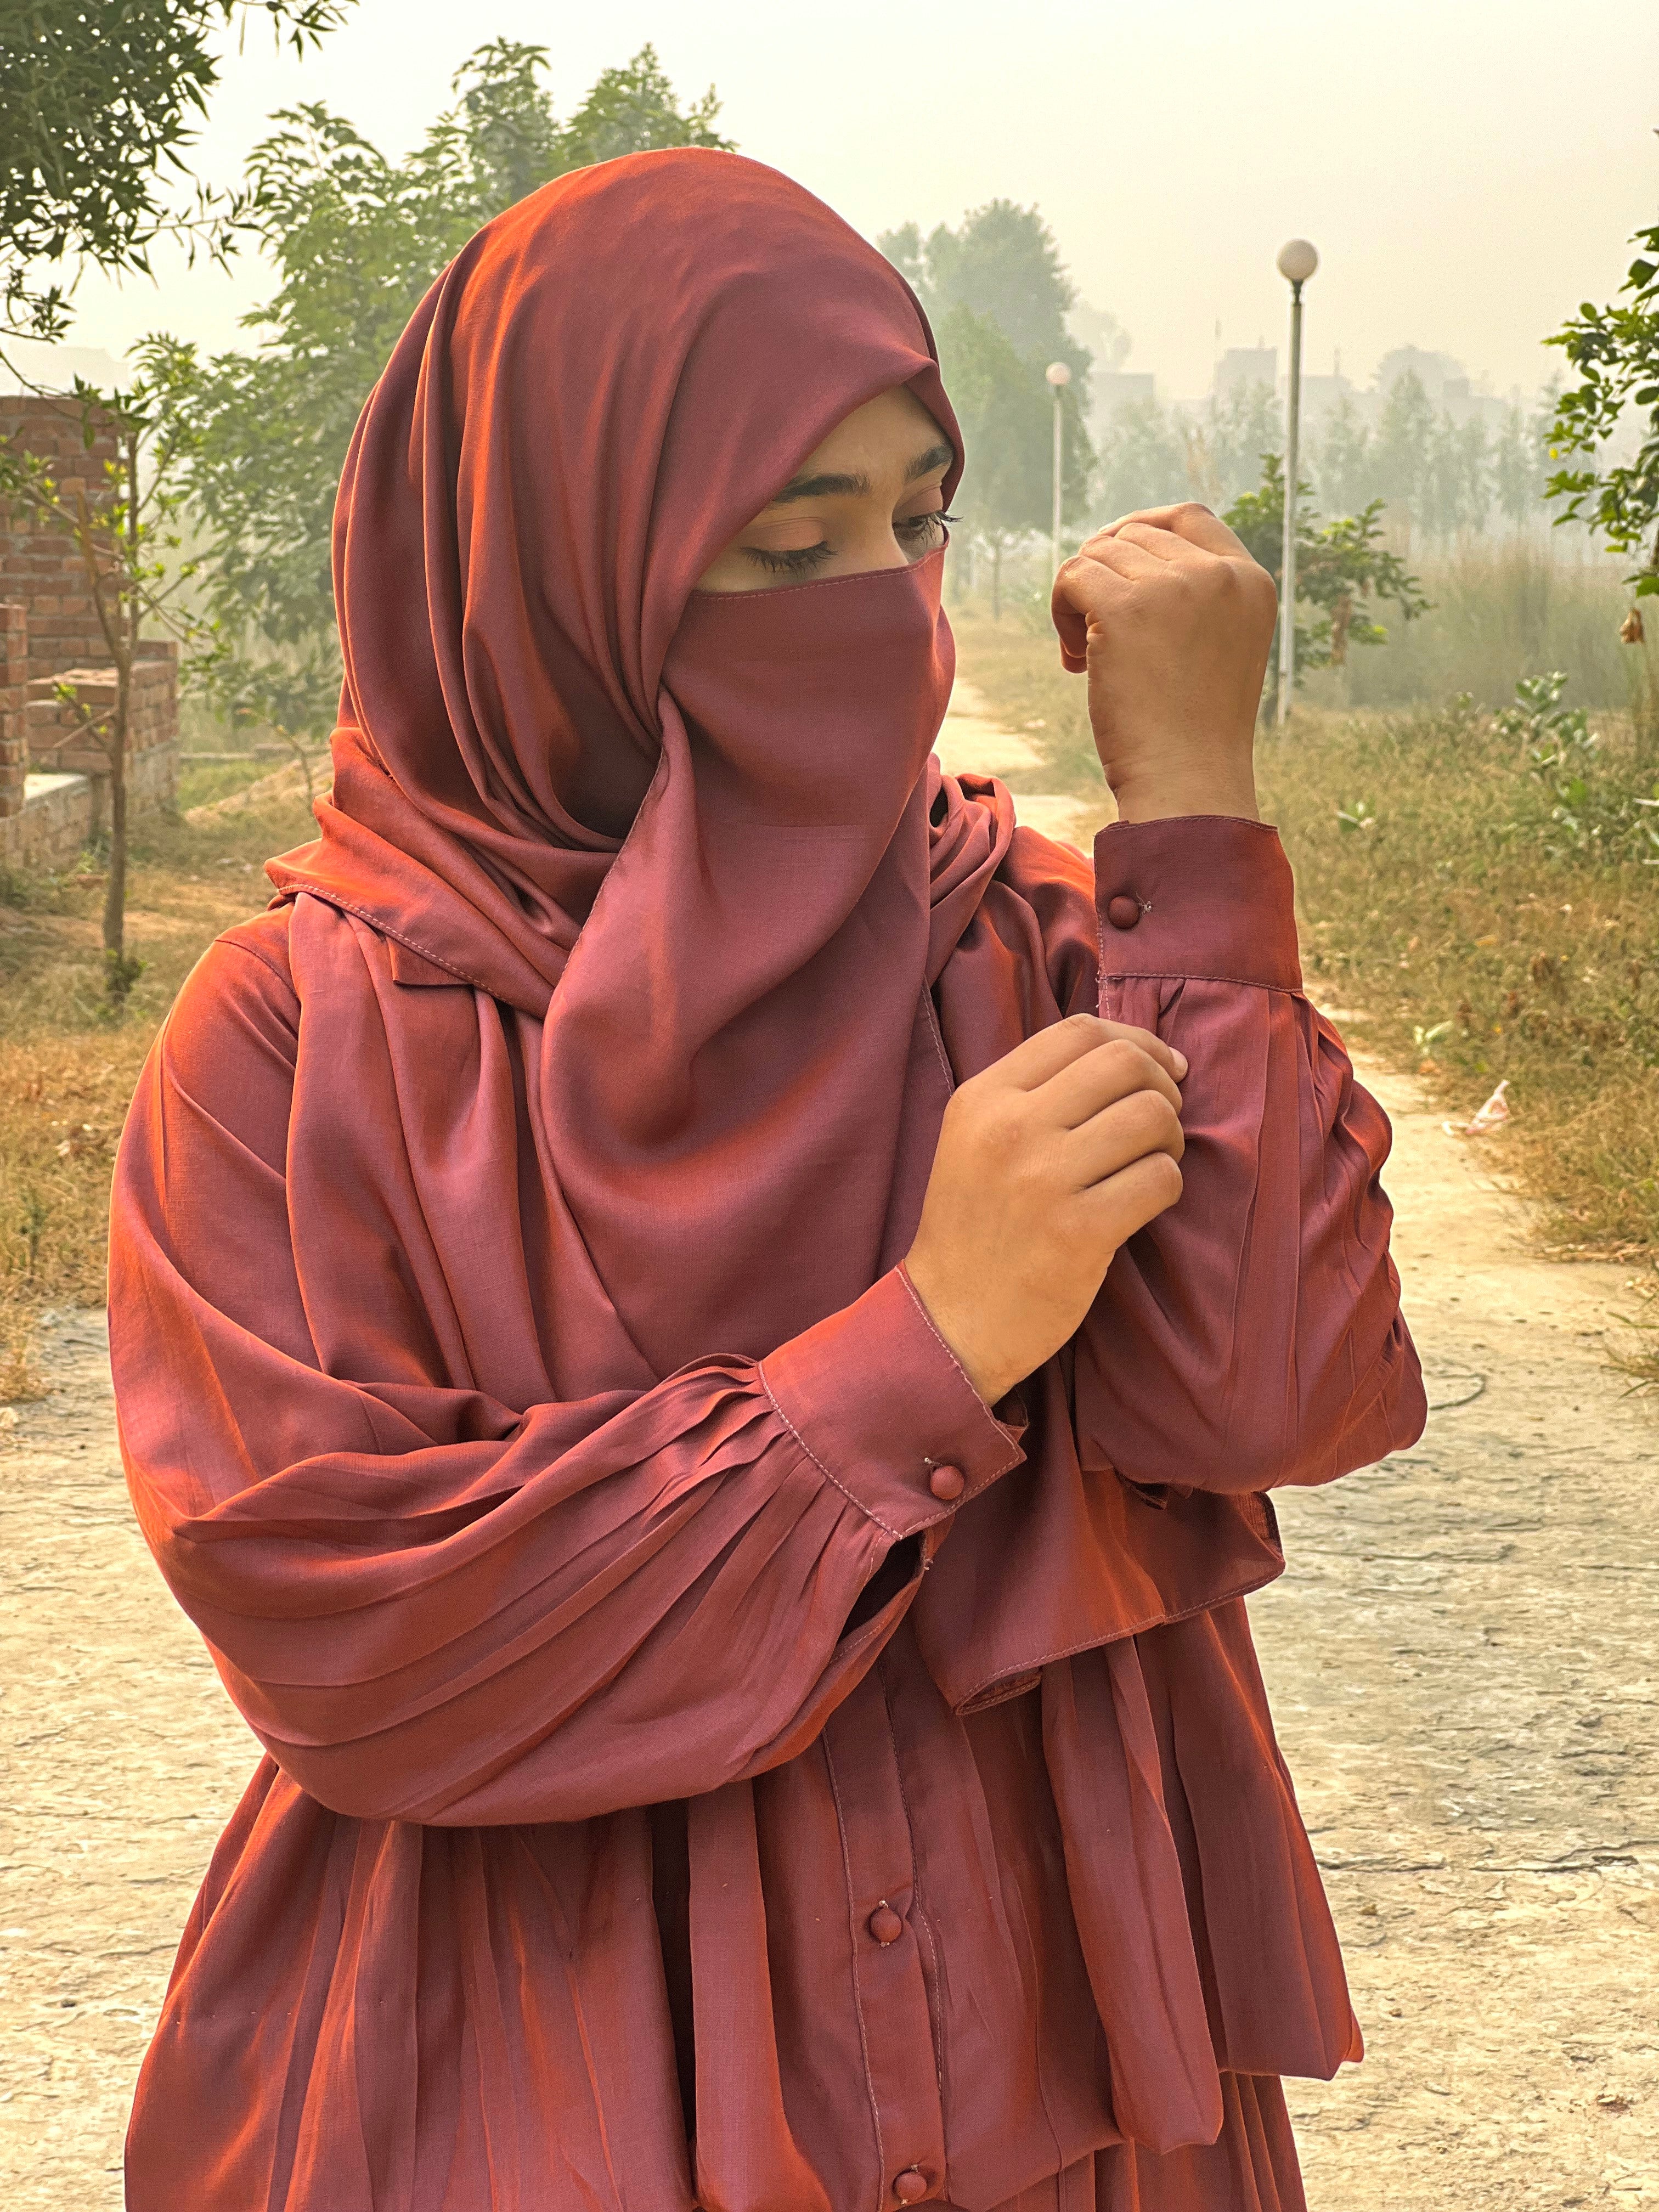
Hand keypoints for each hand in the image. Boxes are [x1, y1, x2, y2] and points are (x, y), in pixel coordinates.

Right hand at [904, 1016, 1186, 1405]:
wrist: (950, 1320)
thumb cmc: (976, 1226)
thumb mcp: (975, 1138)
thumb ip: (1034, 1090)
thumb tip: (1134, 1052)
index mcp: (982, 1098)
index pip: (1080, 1031)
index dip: (1137, 1041)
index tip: (1162, 1069)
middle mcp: (1010, 1128)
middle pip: (1123, 1063)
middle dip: (1162, 1086)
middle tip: (1161, 1122)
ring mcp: (1044, 1179)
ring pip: (1151, 1116)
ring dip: (1170, 1138)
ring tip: (1152, 1162)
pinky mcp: (1080, 1231)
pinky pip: (1160, 1179)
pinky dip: (1167, 1186)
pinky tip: (1144, 1202)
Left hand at [1051, 502, 1276, 823]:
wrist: (1188, 785)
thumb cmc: (1192, 732)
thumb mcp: (1215, 648)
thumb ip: (1191, 597)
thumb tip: (1116, 551)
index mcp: (1251, 580)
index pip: (1188, 516)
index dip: (1141, 529)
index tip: (1112, 566)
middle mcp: (1220, 574)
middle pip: (1133, 535)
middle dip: (1104, 580)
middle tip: (1096, 640)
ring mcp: (1175, 585)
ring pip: (1097, 555)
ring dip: (1080, 602)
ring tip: (1087, 658)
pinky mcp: (1128, 606)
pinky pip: (1072, 576)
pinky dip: (1061, 612)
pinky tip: (1076, 661)